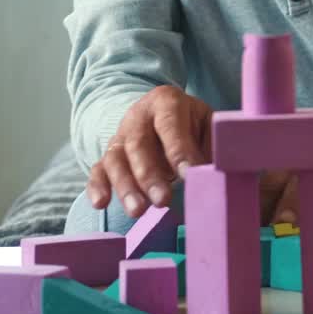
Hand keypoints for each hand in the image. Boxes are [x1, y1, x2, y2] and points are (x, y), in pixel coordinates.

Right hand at [86, 85, 212, 217]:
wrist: (164, 113)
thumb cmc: (192, 124)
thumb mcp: (207, 124)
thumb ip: (210, 145)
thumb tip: (215, 174)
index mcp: (167, 102)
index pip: (170, 125)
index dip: (178, 151)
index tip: (189, 175)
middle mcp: (138, 116)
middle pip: (139, 145)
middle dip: (150, 176)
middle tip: (163, 201)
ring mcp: (120, 136)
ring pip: (116, 160)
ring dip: (126, 188)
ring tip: (138, 212)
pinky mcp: (108, 156)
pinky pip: (98, 170)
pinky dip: (97, 187)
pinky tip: (101, 204)